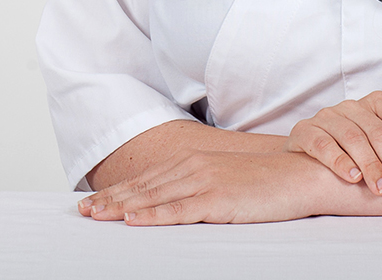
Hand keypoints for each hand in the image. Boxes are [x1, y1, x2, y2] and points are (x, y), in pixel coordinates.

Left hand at [78, 150, 320, 224]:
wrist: (300, 174)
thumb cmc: (266, 180)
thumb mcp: (225, 179)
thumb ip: (199, 185)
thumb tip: (174, 199)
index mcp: (195, 160)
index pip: (148, 179)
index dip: (118, 191)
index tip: (92, 201)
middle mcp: (194, 166)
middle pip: (143, 187)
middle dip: (110, 200)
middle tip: (81, 211)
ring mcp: (204, 181)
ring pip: (153, 197)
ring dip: (121, 208)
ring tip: (95, 216)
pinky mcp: (217, 199)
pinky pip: (178, 210)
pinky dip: (153, 215)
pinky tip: (133, 221)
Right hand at [286, 91, 381, 199]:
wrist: (311, 156)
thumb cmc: (359, 149)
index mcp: (376, 103)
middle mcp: (352, 106)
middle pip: (380, 133)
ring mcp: (326, 116)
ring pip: (353, 137)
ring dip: (371, 165)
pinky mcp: (304, 131)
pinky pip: (322, 142)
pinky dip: (339, 160)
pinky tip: (352, 178)